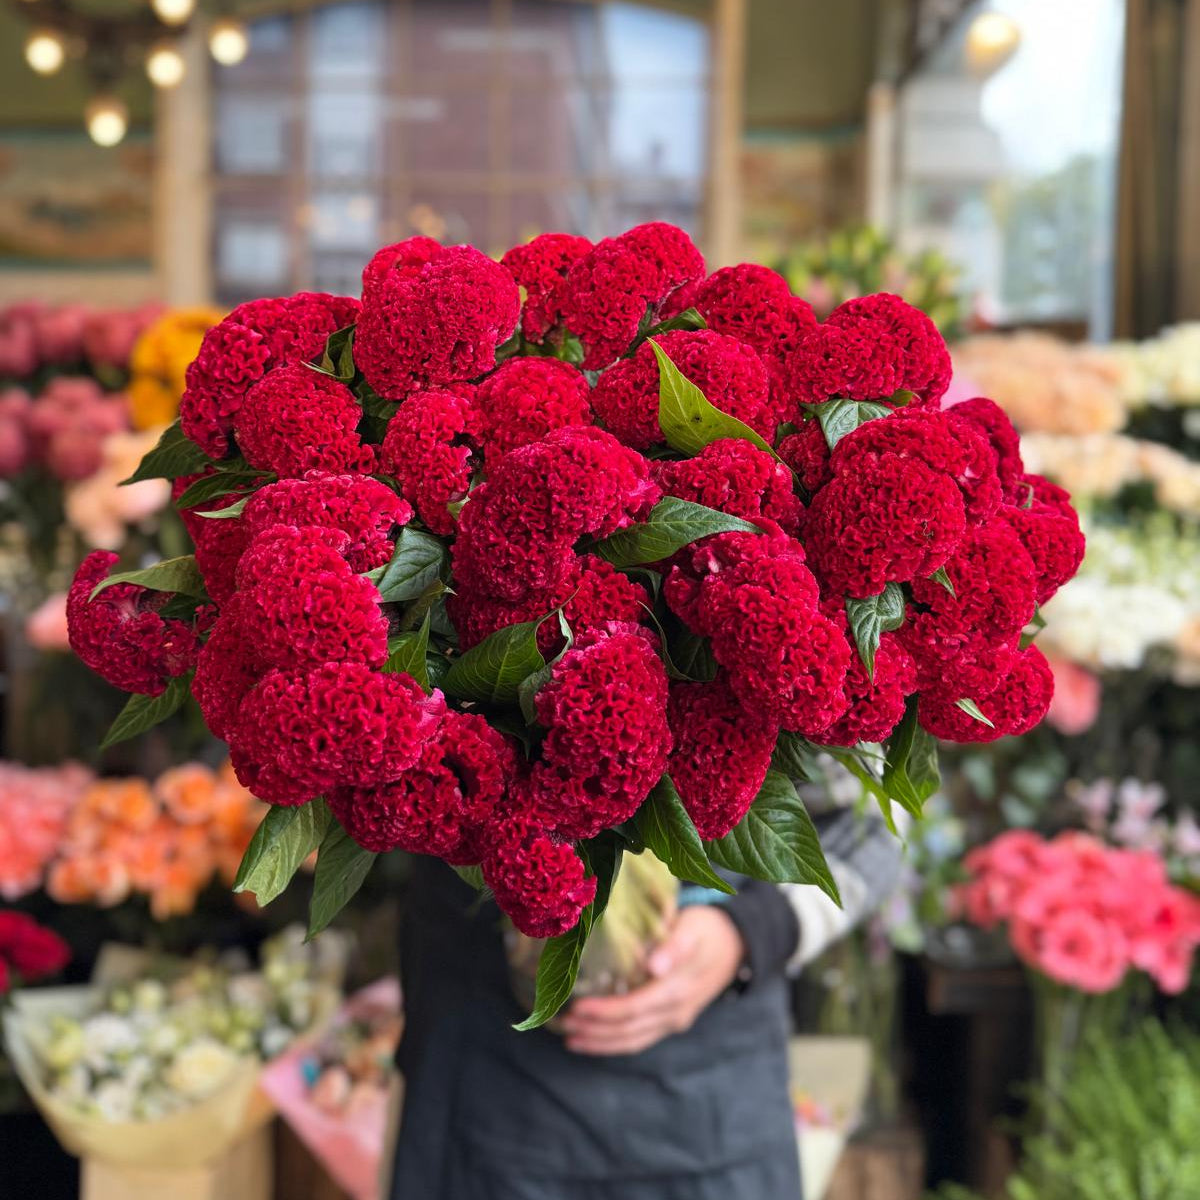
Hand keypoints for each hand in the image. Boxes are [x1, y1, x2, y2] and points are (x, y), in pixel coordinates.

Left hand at [559, 905, 744, 1056]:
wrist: (737, 944)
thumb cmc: (707, 929)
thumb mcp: (693, 928)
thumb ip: (674, 946)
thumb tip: (653, 966)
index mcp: (677, 989)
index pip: (634, 1008)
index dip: (604, 1011)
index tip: (577, 1007)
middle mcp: (676, 1011)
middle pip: (629, 1029)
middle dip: (595, 1030)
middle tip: (562, 1025)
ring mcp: (675, 1019)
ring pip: (633, 1040)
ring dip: (601, 1042)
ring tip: (571, 1039)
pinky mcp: (672, 1019)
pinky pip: (641, 1037)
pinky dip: (616, 1042)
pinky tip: (595, 1039)